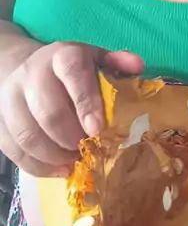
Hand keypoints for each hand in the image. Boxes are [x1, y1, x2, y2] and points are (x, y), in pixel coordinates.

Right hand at [0, 41, 142, 176]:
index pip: (72, 72)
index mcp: (62, 56)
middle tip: (88, 150)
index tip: (97, 128)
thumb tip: (137, 66)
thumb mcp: (95, 60)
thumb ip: (117, 64)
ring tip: (74, 161)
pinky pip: (14, 150)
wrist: (26, 69)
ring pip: (27, 135)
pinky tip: (58, 169)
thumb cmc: (71, 72)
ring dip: (55, 156)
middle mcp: (32, 74)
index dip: (85, 101)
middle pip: (47, 111)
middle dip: (71, 138)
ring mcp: (10, 98)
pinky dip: (38, 166)